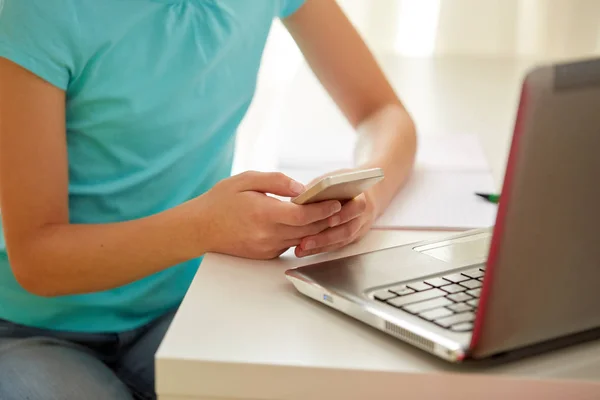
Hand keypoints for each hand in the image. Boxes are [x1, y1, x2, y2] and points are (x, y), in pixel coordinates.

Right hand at [198, 171, 342, 259]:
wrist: (199, 229)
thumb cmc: (220, 201)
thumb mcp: (245, 180)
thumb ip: (276, 182)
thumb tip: (300, 189)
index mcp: (264, 214)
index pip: (303, 215)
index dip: (323, 209)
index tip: (337, 202)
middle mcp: (268, 234)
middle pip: (308, 229)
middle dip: (328, 219)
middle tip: (345, 208)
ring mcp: (267, 247)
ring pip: (301, 238)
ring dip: (317, 228)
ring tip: (332, 214)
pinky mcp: (265, 254)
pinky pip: (289, 243)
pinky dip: (301, 234)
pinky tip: (309, 224)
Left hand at [294, 171, 379, 257]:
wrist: (361, 192)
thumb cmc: (343, 183)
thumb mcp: (333, 179)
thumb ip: (320, 188)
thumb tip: (297, 200)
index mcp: (362, 197)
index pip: (357, 207)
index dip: (344, 215)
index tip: (328, 220)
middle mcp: (363, 215)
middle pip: (347, 230)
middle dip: (326, 237)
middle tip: (306, 242)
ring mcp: (359, 228)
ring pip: (342, 241)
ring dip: (321, 246)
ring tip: (302, 249)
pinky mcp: (353, 238)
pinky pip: (337, 245)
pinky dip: (321, 248)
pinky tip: (305, 250)